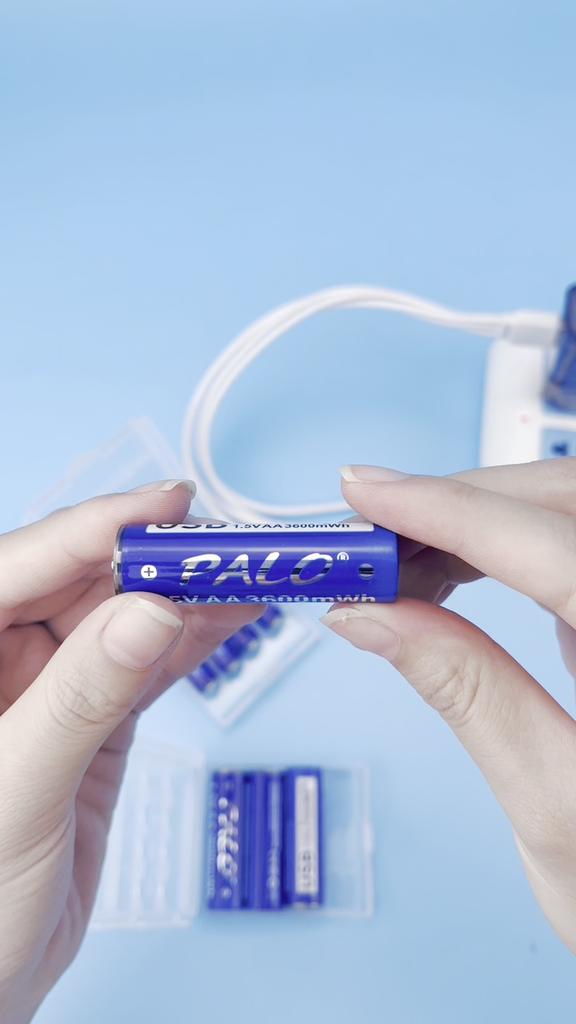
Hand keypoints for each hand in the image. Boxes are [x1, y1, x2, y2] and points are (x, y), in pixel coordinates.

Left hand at [0, 481, 259, 1023]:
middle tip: (233, 545)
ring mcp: (49, 688)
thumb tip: (150, 608)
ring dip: (186, 598)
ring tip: (251, 577)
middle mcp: (1, 655)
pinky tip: (233, 620)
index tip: (172, 504)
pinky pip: (143, 669)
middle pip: (84, 581)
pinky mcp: (91, 722)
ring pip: (123, 620)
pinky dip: (190, 644)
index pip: (26, 563)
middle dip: (158, 559)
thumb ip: (80, 696)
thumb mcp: (18, 790)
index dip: (100, 525)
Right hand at [322, 459, 575, 953]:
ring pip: (567, 513)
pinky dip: (505, 544)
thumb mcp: (552, 807)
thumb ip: (467, 694)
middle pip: (564, 504)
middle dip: (461, 502)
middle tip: (369, 537)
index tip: (366, 494)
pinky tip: (454, 571)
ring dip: (478, 519)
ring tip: (397, 562)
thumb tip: (374, 615)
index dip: (448, 511)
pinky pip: (568, 546)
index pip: (550, 549)